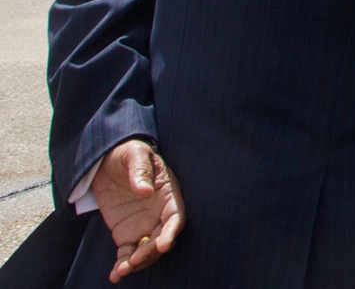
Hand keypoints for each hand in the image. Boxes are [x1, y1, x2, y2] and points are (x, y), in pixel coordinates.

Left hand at [91, 139, 184, 282]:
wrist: (106, 161)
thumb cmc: (128, 153)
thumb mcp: (135, 154)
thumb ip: (140, 170)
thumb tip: (144, 191)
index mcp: (168, 194)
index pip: (175, 217)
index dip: (171, 232)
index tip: (163, 245)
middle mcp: (159, 213)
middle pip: (161, 238)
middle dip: (151, 251)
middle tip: (135, 259)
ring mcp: (143, 225)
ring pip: (146, 250)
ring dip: (137, 262)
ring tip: (122, 270)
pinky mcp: (126, 233)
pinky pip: (127, 253)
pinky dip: (123, 265)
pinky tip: (115, 275)